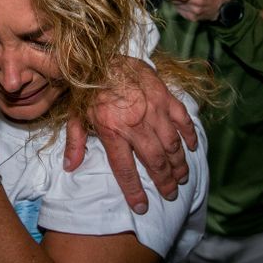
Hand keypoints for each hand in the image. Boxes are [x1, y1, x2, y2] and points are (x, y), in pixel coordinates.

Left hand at [63, 58, 196, 213]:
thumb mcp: (75, 114)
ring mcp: (154, 109)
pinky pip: (182, 119)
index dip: (135, 191)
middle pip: (155, 161)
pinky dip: (189, 135)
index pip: (126, 169)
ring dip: (179, 164)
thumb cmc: (88, 87)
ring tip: (181, 177)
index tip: (143, 207)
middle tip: (170, 194)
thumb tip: (70, 167)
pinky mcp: (165, 95)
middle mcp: (136, 123)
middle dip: (165, 181)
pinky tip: (192, 148)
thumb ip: (76, 141)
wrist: (103, 55)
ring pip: (172, 144)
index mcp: (112, 130)